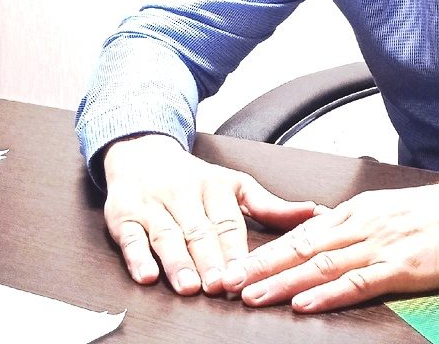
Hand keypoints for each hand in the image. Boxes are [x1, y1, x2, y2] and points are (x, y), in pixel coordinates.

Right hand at [101, 133, 320, 295]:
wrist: (141, 152)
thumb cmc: (194, 178)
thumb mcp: (235, 185)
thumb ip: (271, 206)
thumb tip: (315, 213)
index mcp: (214, 187)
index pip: (228, 222)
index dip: (236, 250)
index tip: (245, 274)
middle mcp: (183, 193)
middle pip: (198, 231)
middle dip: (210, 260)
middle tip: (221, 286)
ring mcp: (151, 204)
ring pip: (166, 235)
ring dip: (177, 262)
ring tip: (190, 286)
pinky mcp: (122, 214)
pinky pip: (128, 237)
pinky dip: (137, 256)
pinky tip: (147, 275)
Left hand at [222, 178, 438, 312]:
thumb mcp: (388, 209)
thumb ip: (353, 223)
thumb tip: (319, 231)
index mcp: (356, 211)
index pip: (299, 233)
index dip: (263, 252)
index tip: (233, 265)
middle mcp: (361, 225)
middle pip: (299, 248)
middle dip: (259, 267)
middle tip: (225, 282)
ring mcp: (380, 246)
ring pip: (320, 264)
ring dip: (282, 281)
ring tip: (251, 295)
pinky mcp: (402, 267)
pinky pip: (358, 282)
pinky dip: (328, 293)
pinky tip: (305, 302)